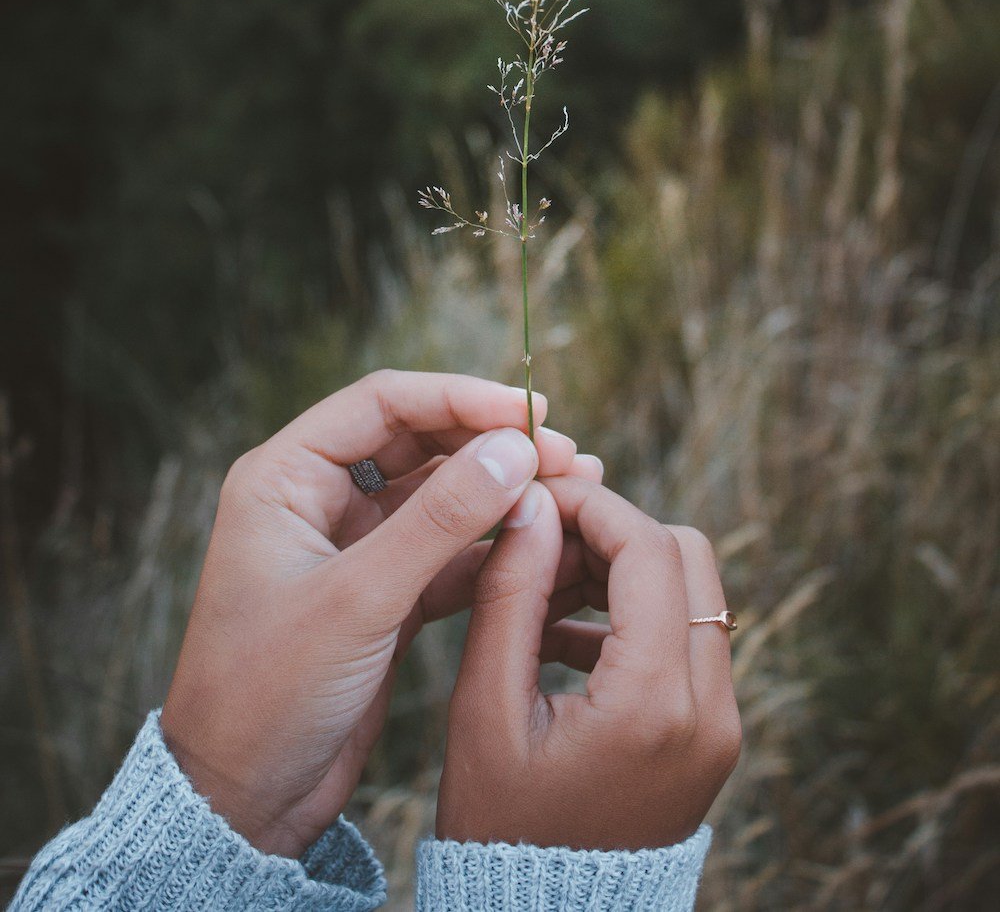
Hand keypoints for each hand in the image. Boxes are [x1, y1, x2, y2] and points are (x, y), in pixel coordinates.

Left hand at [161, 371, 596, 857]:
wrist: (241, 803)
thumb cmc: (269, 693)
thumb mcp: (360, 600)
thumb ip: (441, 519)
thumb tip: (514, 448)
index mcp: (284, 478)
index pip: (382, 403)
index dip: (459, 398)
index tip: (529, 411)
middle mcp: (316, 500)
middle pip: (418, 440)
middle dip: (490, 443)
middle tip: (565, 453)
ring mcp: (351, 549)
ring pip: (439, 495)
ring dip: (501, 491)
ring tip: (573, 487)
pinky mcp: (380, 597)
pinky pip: (445, 551)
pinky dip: (493, 546)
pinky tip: (544, 544)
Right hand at [437, 476, 740, 850]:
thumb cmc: (501, 824)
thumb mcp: (485, 707)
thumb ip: (510, 594)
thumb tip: (533, 504)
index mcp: (653, 702)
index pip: (648, 549)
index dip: (592, 505)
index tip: (538, 495)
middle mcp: (710, 709)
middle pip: (686, 555)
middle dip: (612, 532)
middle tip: (540, 542)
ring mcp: (722, 724)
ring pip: (694, 590)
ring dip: (623, 570)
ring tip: (541, 592)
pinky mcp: (715, 734)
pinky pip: (690, 636)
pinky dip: (636, 614)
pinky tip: (562, 637)